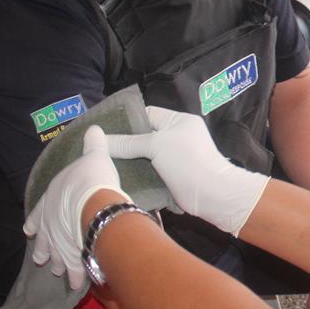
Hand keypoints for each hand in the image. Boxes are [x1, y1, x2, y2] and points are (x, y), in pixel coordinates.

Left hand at [23, 125, 127, 289]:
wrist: (95, 203)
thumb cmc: (91, 179)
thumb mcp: (93, 156)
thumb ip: (94, 144)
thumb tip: (95, 128)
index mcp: (49, 203)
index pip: (36, 215)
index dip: (34, 223)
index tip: (29, 231)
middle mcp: (48, 226)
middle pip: (43, 242)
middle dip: (44, 251)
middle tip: (43, 260)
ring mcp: (59, 245)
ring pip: (54, 259)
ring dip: (57, 265)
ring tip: (58, 272)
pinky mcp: (73, 259)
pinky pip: (75, 272)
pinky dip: (76, 278)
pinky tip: (79, 284)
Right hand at [106, 106, 269, 235]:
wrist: (212, 194)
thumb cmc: (187, 161)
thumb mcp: (156, 145)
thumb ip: (128, 142)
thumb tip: (101, 139)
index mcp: (178, 120)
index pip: (147, 114)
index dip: (126, 120)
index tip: (102, 129)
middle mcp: (177, 136)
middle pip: (144, 136)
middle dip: (124, 143)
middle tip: (98, 149)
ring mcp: (174, 157)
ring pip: (145, 156)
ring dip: (129, 161)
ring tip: (103, 163)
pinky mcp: (171, 176)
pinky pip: (150, 171)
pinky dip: (137, 174)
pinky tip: (118, 177)